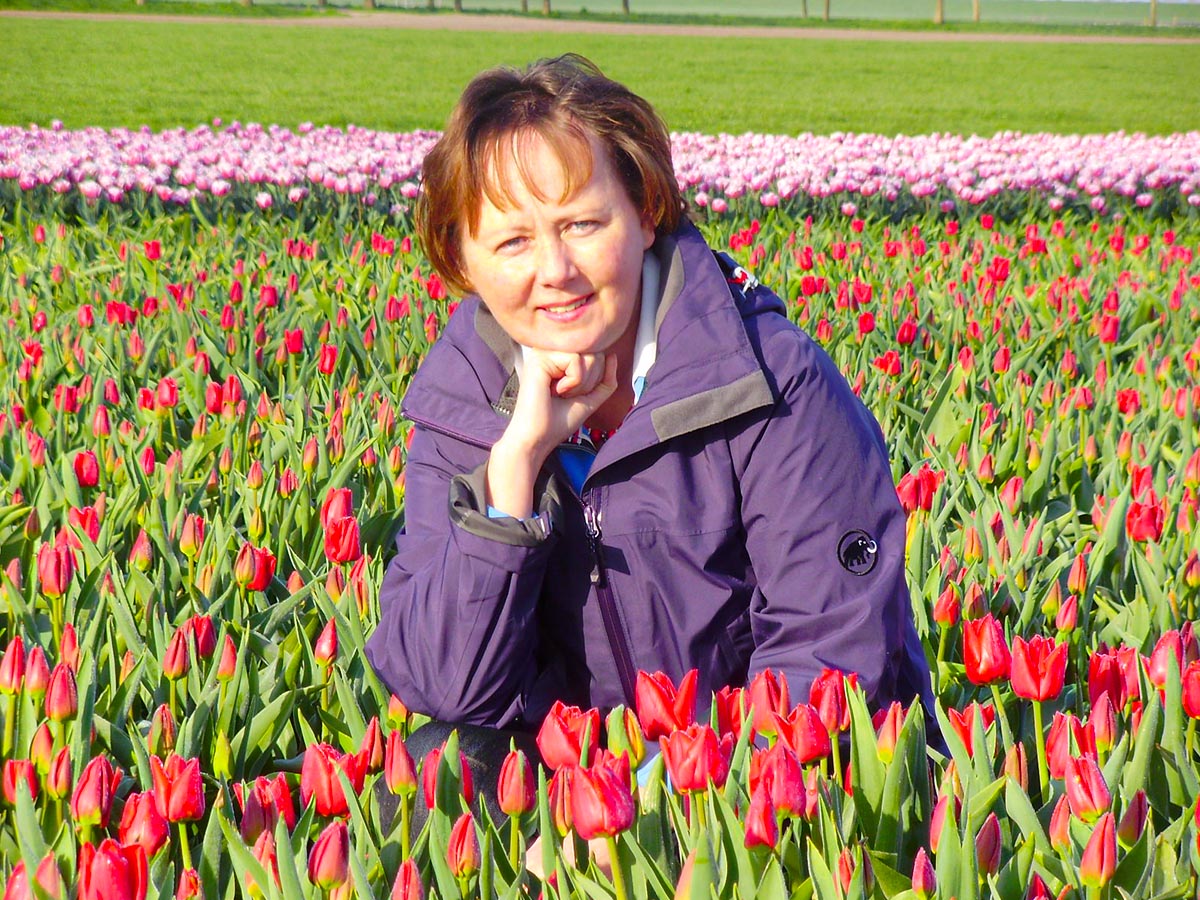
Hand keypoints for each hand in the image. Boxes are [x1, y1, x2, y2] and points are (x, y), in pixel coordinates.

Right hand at [486, 349, 618, 517]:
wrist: (537, 438)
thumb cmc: (557, 422)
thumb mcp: (590, 399)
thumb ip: (605, 379)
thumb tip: (612, 355)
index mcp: (560, 358)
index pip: (597, 356)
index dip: (594, 380)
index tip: (571, 395)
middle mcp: (551, 351)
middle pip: (595, 353)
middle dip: (590, 381)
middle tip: (566, 396)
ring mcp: (545, 352)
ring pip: (588, 355)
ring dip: (581, 383)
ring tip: (560, 393)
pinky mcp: (540, 358)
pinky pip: (576, 360)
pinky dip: (573, 381)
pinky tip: (555, 390)